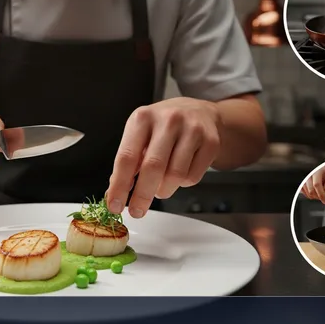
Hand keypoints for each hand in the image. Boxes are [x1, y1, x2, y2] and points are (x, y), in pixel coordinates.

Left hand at [105, 97, 220, 218]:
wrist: (200, 112)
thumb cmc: (164, 127)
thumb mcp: (140, 134)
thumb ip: (128, 162)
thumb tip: (114, 192)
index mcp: (143, 118)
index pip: (126, 157)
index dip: (119, 185)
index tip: (114, 205)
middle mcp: (168, 120)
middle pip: (153, 167)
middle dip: (142, 196)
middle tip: (137, 211)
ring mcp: (192, 130)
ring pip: (175, 176)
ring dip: (164, 190)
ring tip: (160, 186)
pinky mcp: (211, 142)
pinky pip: (193, 177)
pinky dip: (183, 184)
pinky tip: (179, 174)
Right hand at [300, 166, 324, 203]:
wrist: (314, 169)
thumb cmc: (322, 172)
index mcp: (316, 172)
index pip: (317, 184)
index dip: (321, 194)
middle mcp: (307, 175)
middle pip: (311, 190)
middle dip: (318, 197)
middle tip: (323, 197)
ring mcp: (302, 179)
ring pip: (307, 193)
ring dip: (314, 196)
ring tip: (319, 193)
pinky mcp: (299, 183)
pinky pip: (304, 193)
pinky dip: (309, 195)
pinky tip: (313, 191)